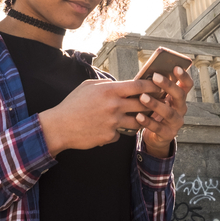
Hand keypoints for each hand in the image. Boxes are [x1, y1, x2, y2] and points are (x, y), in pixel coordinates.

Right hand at [39, 79, 160, 154]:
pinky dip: (118, 131)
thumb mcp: (88, 86)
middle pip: (143, 104)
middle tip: (157, 102)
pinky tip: (108, 128)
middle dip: (152, 103)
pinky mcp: (110, 136)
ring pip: (137, 121)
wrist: (60, 127)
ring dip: (139, 119)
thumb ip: (107, 84)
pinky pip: (121, 133)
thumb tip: (121, 83)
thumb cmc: (73, 104)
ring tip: (139, 117)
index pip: (139, 85)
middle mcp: (114, 106)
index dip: (152, 85)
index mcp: (109, 90)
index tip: (159, 86)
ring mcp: (113, 122)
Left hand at [136, 66, 193, 157]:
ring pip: (169, 112)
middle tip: (155, 77)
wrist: (156, 136)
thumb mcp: (158, 99)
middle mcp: (181, 109)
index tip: (175, 67)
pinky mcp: (168, 134)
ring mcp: (176, 123)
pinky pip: (158, 128)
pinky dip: (148, 121)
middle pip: (179, 95)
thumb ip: (156, 89)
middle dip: (168, 85)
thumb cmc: (155, 112)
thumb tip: (145, 73)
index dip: (184, 76)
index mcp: (180, 98)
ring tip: (143, 97)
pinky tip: (138, 116)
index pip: (187, 85)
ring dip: (155, 104)